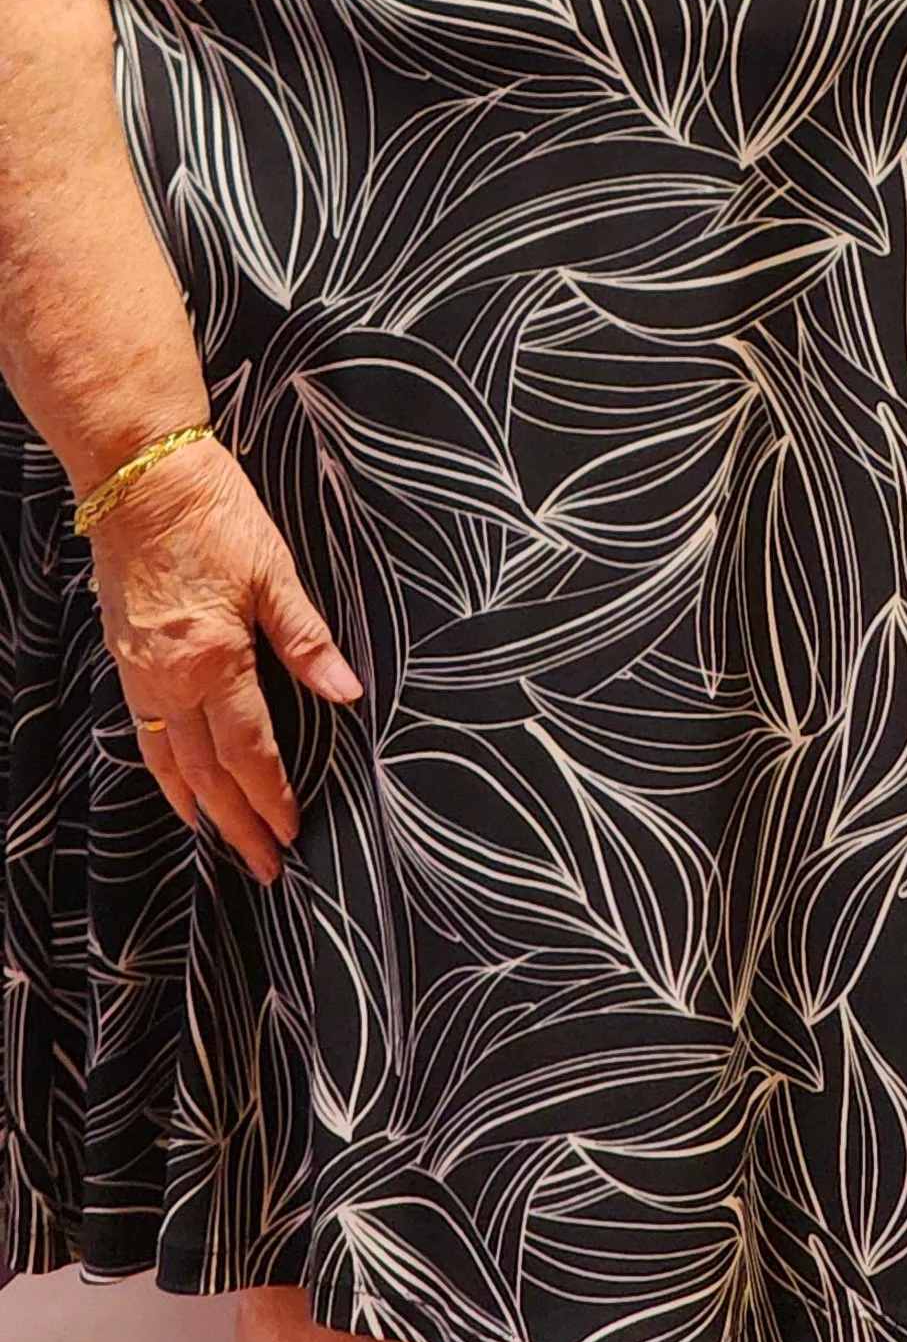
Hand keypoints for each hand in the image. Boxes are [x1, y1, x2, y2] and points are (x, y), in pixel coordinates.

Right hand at [87, 435, 361, 883]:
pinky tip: (176, 780)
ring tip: (219, 840)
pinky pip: (143, 731)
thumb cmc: (212, 511)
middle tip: (262, 866)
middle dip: (236, 824)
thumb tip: (347, 692)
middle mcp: (170, 679)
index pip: (248, 752)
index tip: (291, 832)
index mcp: (213, 660)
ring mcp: (140, 672)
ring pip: (166, 760)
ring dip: (196, 806)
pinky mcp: (125, 657)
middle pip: (205, 774)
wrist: (139, 475)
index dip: (271, 797)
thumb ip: (307, 639)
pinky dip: (162, 768)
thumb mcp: (273, 570)